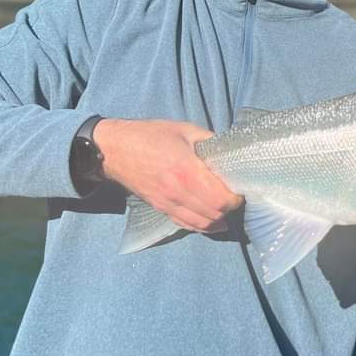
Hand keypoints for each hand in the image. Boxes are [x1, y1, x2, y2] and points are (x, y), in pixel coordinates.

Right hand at [94, 118, 243, 233]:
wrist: (115, 149)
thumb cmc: (151, 135)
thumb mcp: (185, 130)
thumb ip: (210, 141)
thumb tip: (229, 151)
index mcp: (186, 171)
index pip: (220, 199)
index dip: (235, 197)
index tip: (239, 187)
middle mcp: (177, 192)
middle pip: (214, 214)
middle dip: (229, 208)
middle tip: (235, 195)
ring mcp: (167, 203)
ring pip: (201, 224)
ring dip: (218, 218)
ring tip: (225, 206)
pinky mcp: (161, 208)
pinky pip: (186, 224)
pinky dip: (202, 226)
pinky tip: (213, 221)